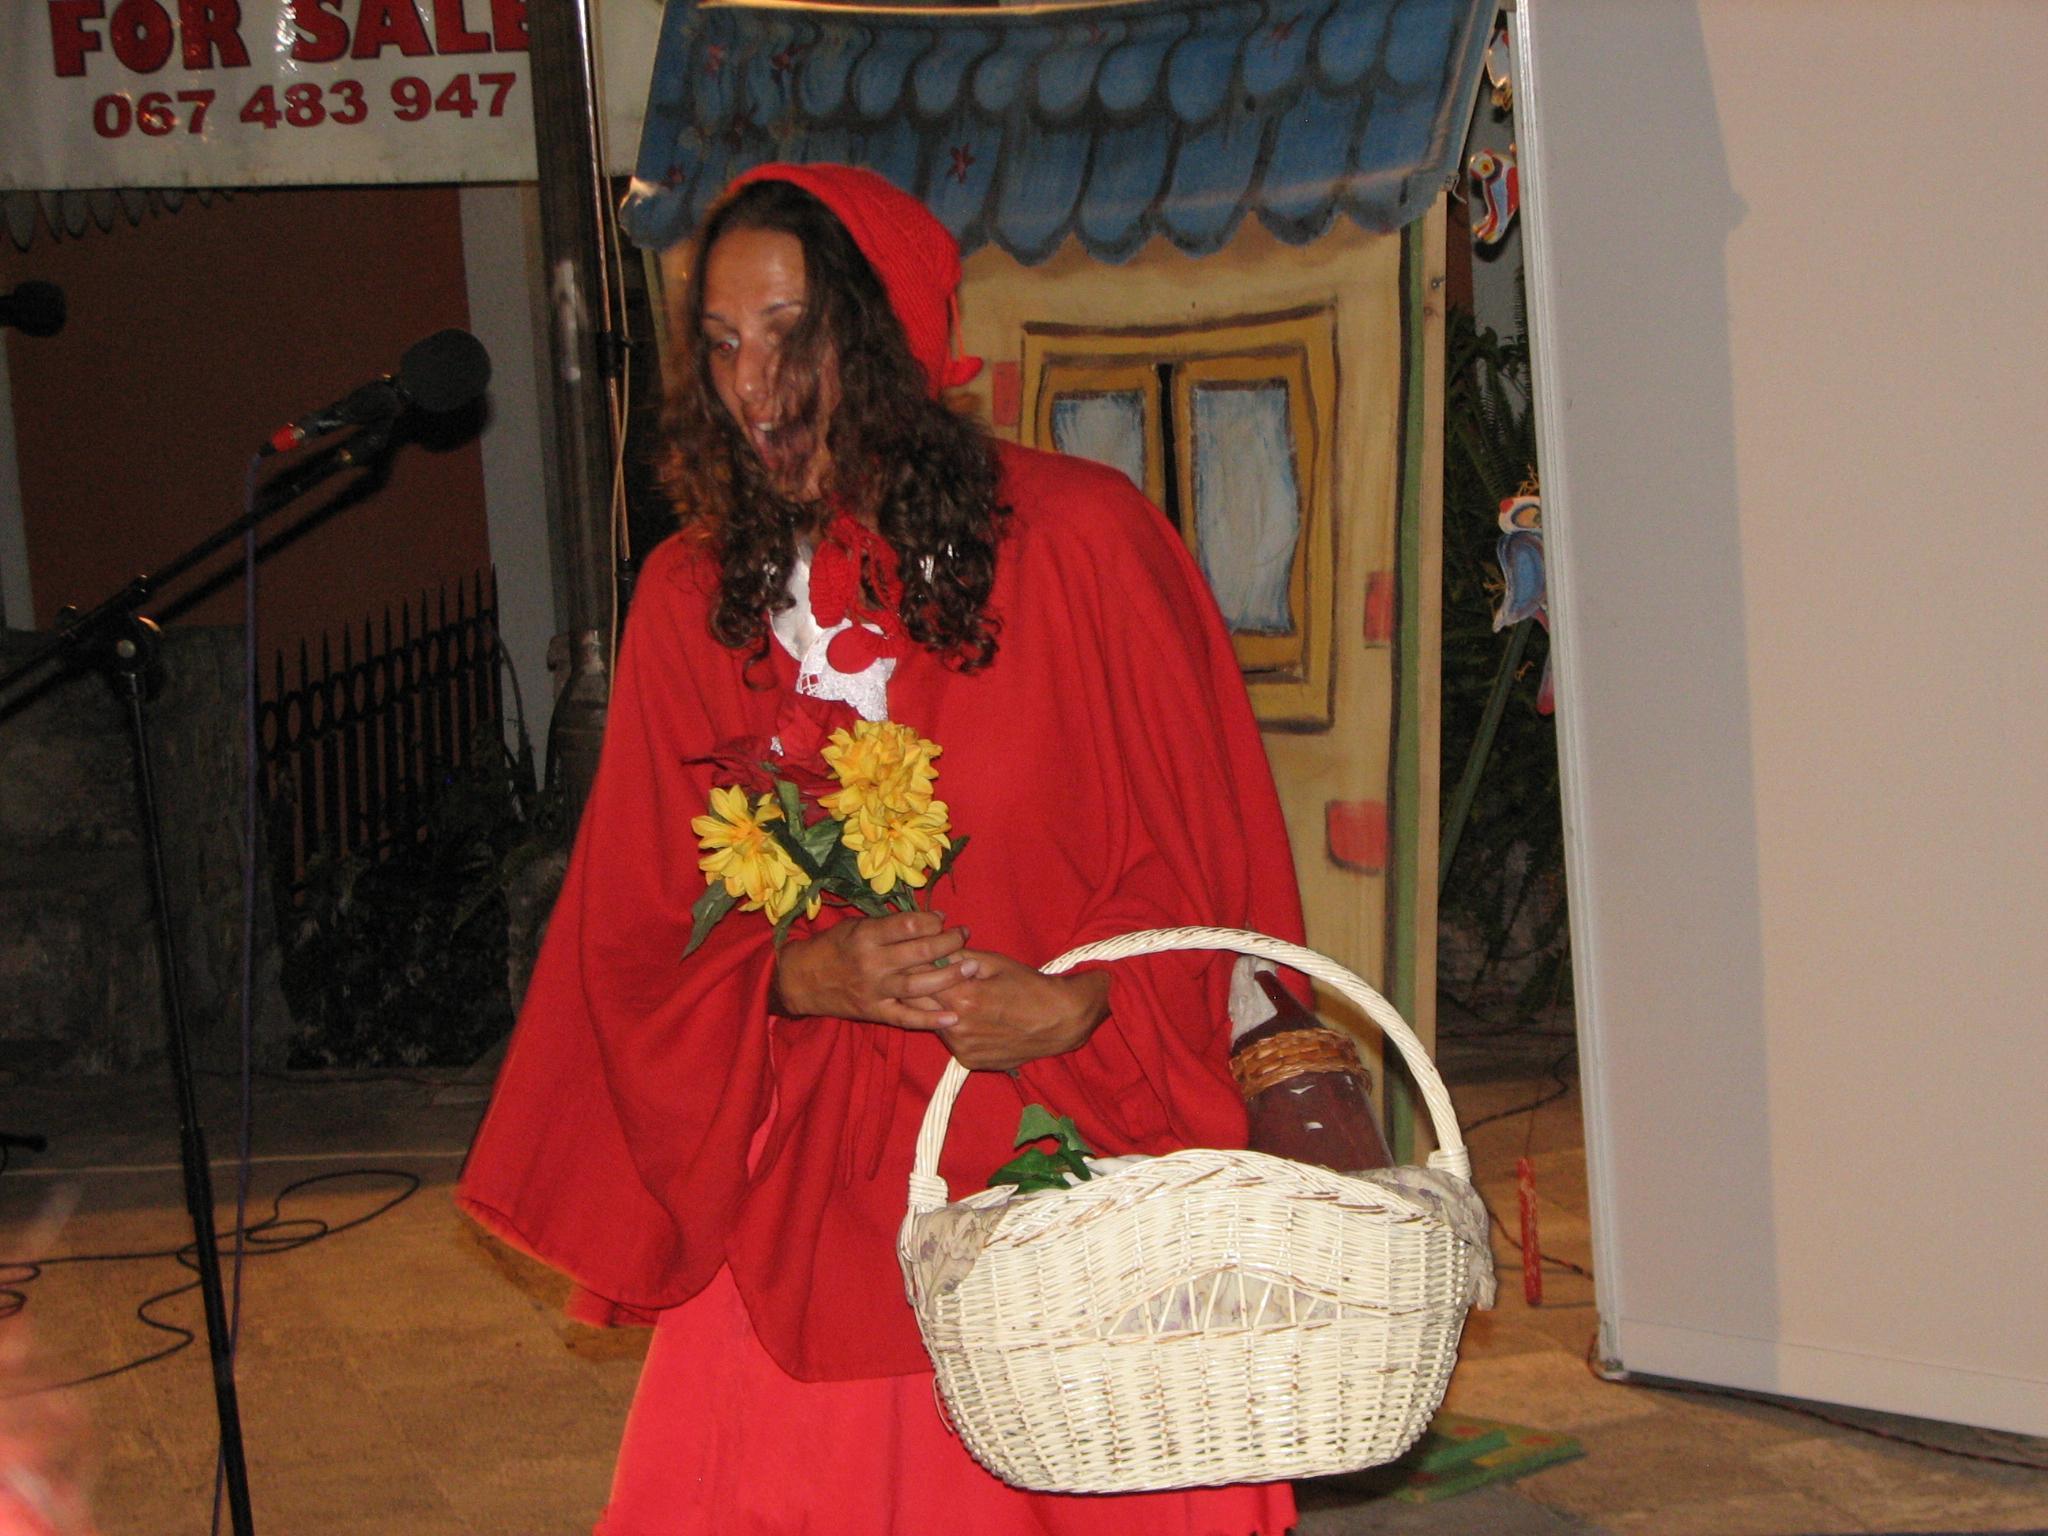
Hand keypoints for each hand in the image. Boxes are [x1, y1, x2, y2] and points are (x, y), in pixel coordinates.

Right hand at [770, 910, 968, 1030]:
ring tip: (971, 967)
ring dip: (949, 976)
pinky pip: (906, 1018)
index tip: (943, 918)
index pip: (909, 925)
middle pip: (920, 952)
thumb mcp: (855, 926)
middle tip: (965, 935)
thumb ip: (888, 924)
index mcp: (866, 936)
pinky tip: (953, 1017)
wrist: (800, 981)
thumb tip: (929, 919)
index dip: (932, 920)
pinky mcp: (874, 1012)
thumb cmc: (831, 947)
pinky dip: (930, 1020)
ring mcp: (874, 990)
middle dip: (948, 942)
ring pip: (919, 985)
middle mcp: (872, 963)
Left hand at [903, 950, 1110, 1071]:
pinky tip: (972, 1019)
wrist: (1059, 1021)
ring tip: (958, 997)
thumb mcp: (994, 963)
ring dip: (936, 1010)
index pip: (919, 981)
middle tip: (933, 978)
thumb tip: (930, 949)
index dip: (917, 968)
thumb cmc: (1028, 985)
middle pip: (918, 1006)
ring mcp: (962, 1049)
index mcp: (962, 997)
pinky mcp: (969, 1062)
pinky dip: (953, 1029)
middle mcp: (957, 1028)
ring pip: (933, 1024)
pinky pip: (950, 1042)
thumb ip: (957, 956)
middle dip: (920, 990)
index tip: (919, 961)